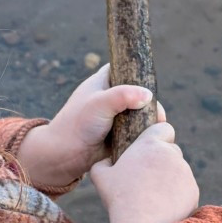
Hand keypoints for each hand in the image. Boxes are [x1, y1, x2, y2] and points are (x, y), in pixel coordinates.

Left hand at [14, 65, 156, 194]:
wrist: (64, 155)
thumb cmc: (77, 124)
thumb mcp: (100, 103)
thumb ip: (124, 95)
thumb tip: (148, 96)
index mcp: (103, 81)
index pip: (125, 67)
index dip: (139, 71)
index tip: (151, 82)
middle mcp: (111, 96)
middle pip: (138, 92)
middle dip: (150, 102)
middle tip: (157, 114)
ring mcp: (116, 116)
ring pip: (140, 113)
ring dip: (149, 120)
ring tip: (155, 127)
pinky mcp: (120, 134)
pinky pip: (138, 130)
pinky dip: (144, 133)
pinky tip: (151, 138)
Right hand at [89, 119, 199, 222]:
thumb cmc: (120, 200)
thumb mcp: (101, 177)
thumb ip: (103, 163)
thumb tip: (106, 162)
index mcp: (150, 145)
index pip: (164, 127)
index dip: (158, 135)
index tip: (151, 147)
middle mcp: (171, 155)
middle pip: (171, 150)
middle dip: (163, 159)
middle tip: (148, 176)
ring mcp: (185, 173)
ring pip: (179, 170)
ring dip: (169, 178)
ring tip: (153, 197)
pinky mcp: (193, 191)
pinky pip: (186, 188)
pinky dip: (177, 195)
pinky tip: (163, 207)